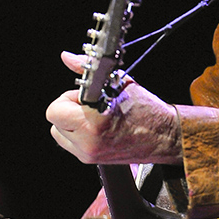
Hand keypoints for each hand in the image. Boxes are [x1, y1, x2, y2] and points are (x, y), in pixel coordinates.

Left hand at [46, 51, 181, 165]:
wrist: (164, 137)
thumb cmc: (146, 109)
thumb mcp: (118, 83)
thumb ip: (87, 70)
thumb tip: (68, 57)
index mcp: (94, 123)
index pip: (55, 110)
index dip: (68, 98)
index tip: (84, 95)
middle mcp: (88, 142)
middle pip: (54, 122)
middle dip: (67, 110)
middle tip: (88, 105)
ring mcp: (88, 154)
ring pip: (59, 134)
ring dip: (70, 123)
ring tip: (92, 117)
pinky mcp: (91, 160)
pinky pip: (70, 144)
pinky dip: (78, 134)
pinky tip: (96, 127)